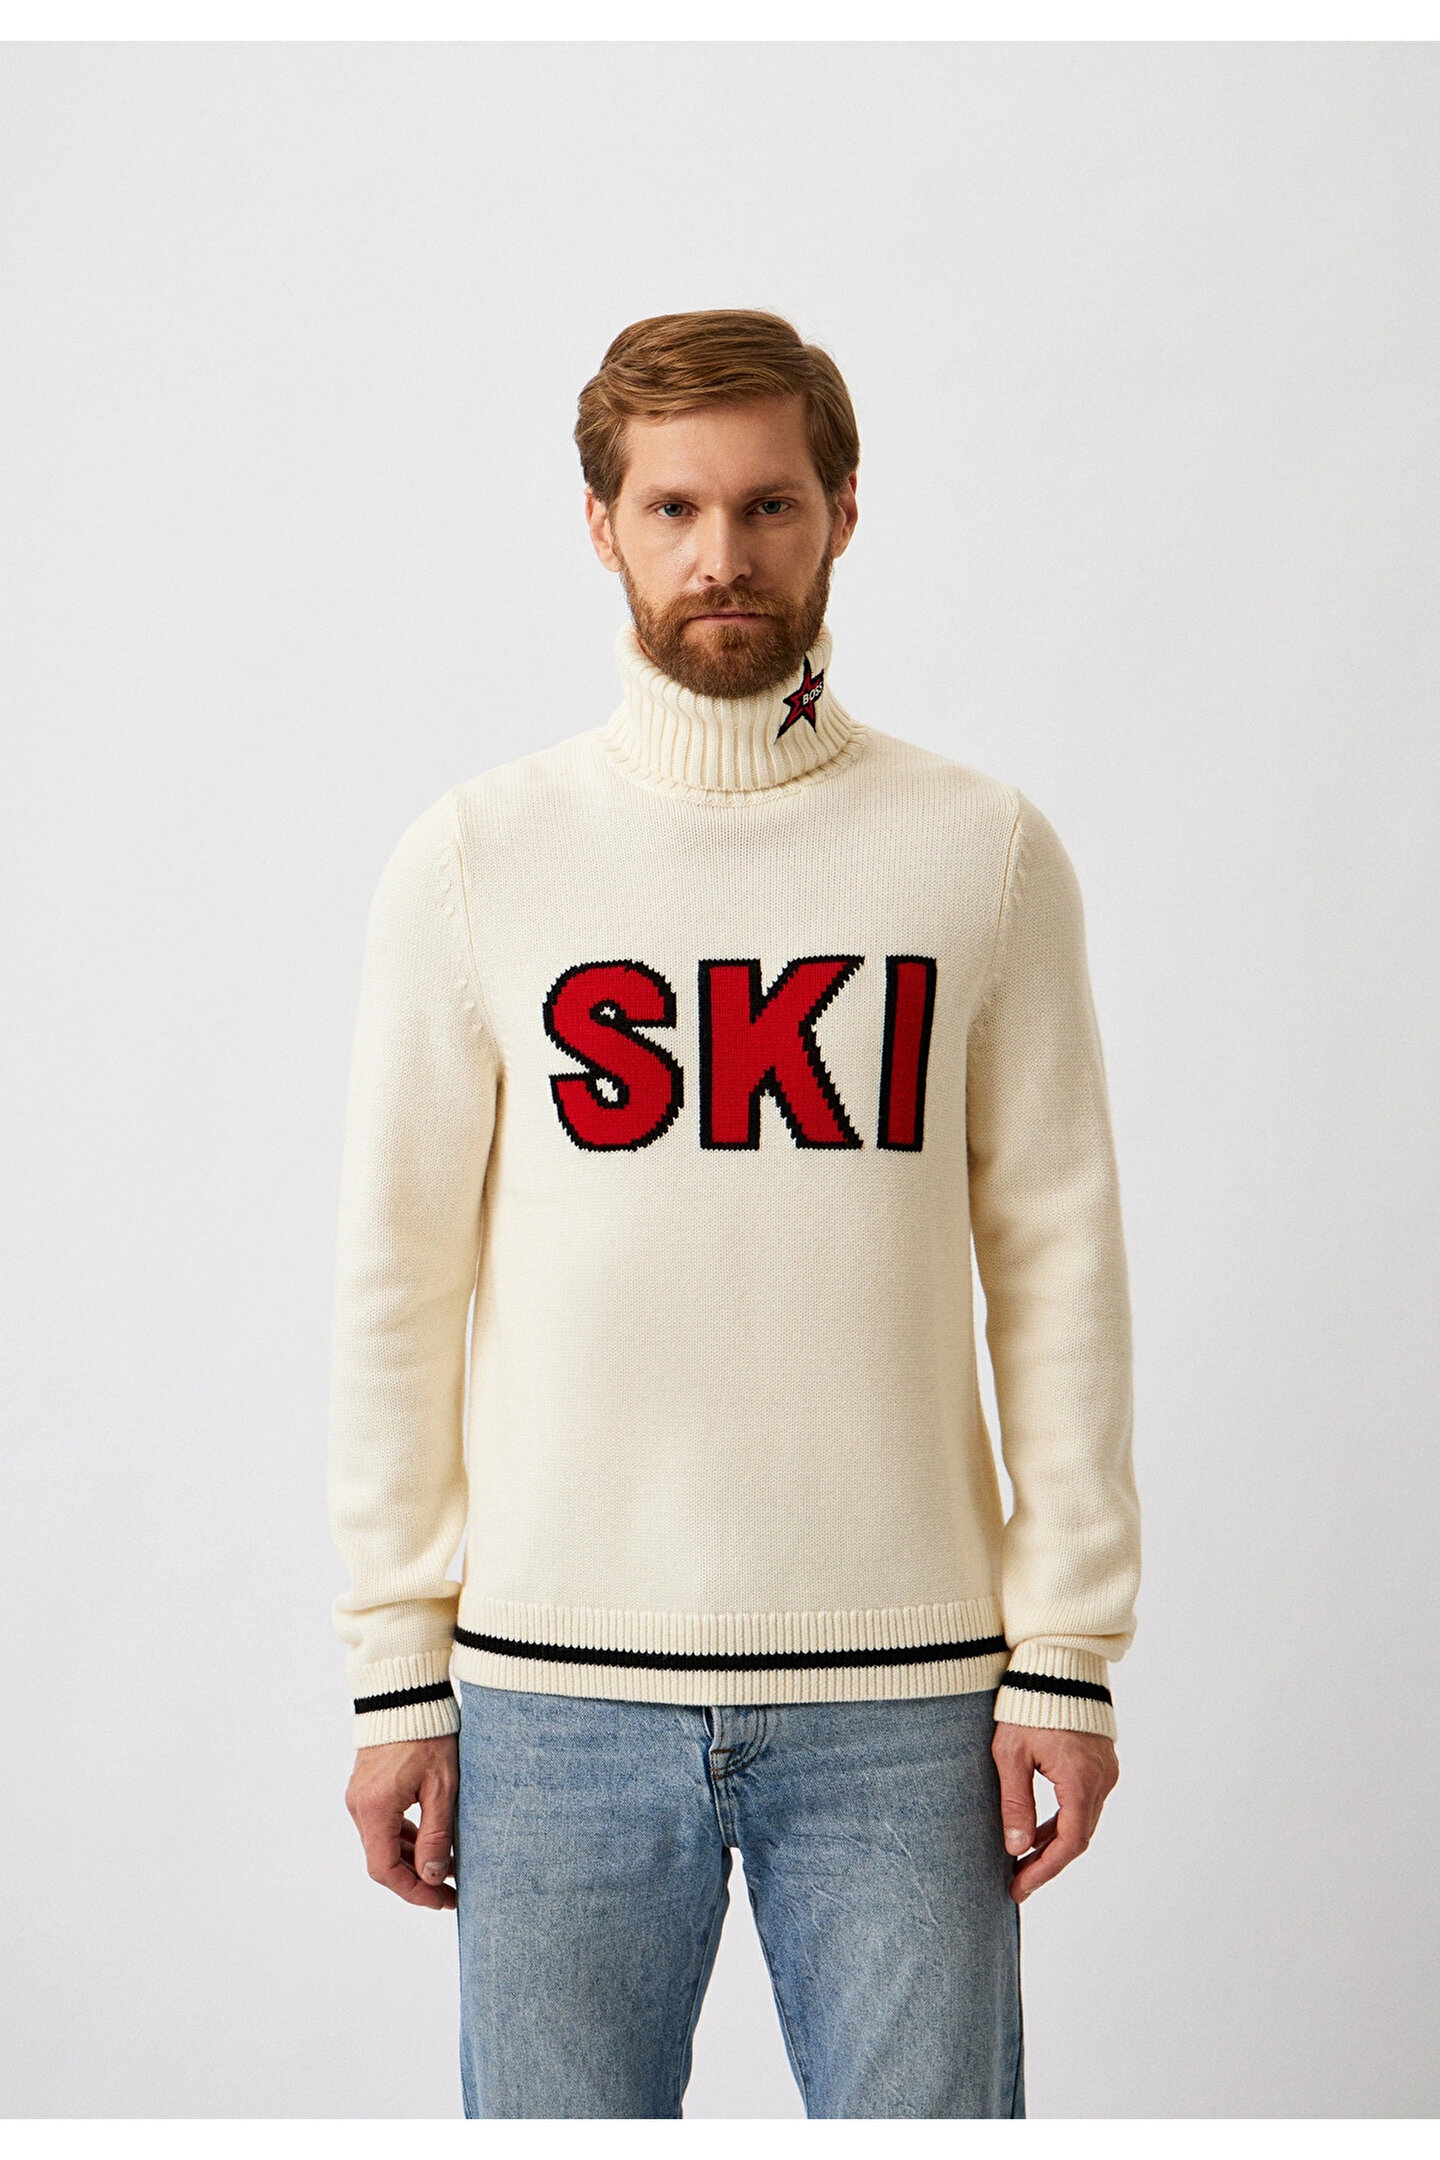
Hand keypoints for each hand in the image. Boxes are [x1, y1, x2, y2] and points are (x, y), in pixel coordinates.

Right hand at [345, 1734, 458, 1909]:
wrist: (407, 1693)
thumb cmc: (428, 1734)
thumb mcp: (442, 1787)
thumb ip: (436, 1835)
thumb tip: (434, 1877)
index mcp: (374, 1809)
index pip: (385, 1870)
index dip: (413, 1892)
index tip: (442, 1901)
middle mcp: (359, 1806)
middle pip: (382, 1861)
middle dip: (416, 1880)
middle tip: (450, 1890)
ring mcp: (360, 1797)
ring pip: (382, 1844)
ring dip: (410, 1860)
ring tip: (447, 1867)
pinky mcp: (366, 1788)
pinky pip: (381, 1825)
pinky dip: (403, 1838)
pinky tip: (427, 1841)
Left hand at [991, 1722, 1118, 1903]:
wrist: (1056, 1664)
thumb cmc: (1029, 1704)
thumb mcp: (1011, 1754)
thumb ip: (1016, 1802)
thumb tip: (1017, 1849)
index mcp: (1081, 1779)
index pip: (1070, 1842)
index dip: (1045, 1870)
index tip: (1020, 1887)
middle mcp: (1102, 1779)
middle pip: (1079, 1836)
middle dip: (1047, 1862)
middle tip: (1017, 1881)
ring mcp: (1106, 1771)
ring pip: (1083, 1821)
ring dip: (1055, 1843)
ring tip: (1022, 1861)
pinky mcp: (1102, 1763)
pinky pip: (1085, 1803)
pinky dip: (1064, 1821)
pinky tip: (1039, 1831)